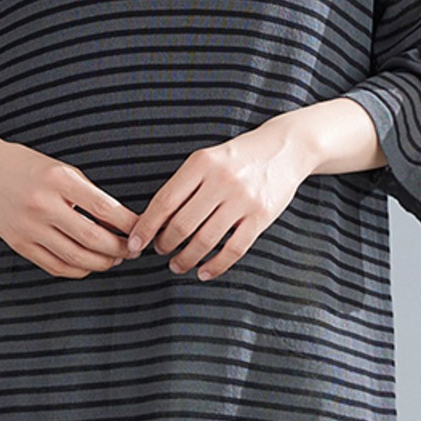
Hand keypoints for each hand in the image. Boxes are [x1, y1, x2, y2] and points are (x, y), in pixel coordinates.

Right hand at [0, 138, 140, 278]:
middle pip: (93, 239)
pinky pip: (55, 266)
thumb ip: (87, 193)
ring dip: (102, 263)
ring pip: (76, 258)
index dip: (129, 224)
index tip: (141, 229)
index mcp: (58, 180)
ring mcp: (29, 228)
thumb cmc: (23, 165)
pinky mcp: (18, 244)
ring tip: (115, 258)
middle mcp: (43, 205)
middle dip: (120, 249)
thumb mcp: (60, 168)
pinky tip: (89, 263)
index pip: (105, 209)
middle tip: (133, 249)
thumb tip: (118, 221)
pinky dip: (78, 270)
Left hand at [126, 120, 311, 280]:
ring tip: (177, 265)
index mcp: (201, 163)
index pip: (165, 201)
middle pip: (182, 225)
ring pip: (205, 240)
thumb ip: (184, 185)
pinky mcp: (261, 216)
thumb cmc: (237, 158)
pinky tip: (204, 272)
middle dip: (165, 244)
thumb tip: (154, 221)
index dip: (146, 227)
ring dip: (186, 259)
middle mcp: (221, 180)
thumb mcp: (207, 159)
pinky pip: (234, 249)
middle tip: (160, 251)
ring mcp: (243, 199)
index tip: (135, 243)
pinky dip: (215, 266)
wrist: (284, 149)